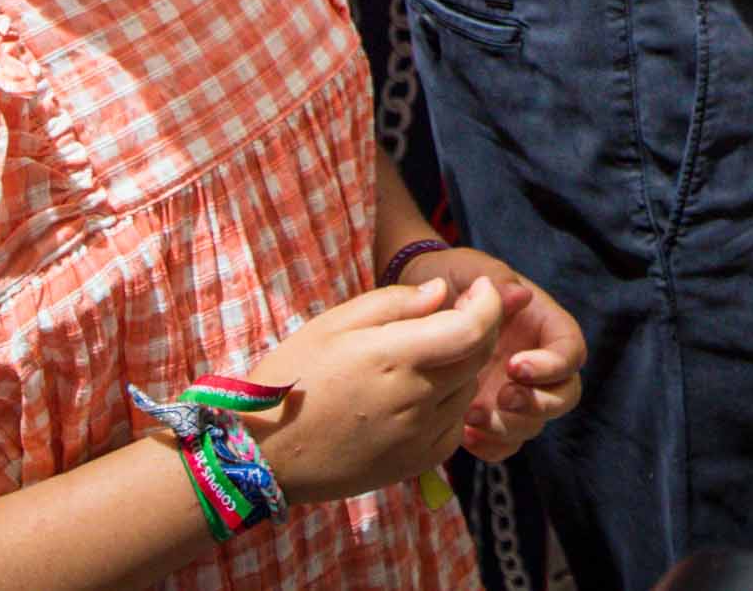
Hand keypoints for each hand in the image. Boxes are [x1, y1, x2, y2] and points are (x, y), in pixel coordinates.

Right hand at [246, 273, 510, 506]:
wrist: (264, 454)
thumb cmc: (292, 377)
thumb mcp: (332, 324)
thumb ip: (393, 303)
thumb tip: (441, 292)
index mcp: (393, 357)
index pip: (473, 329)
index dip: (488, 303)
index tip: (481, 288)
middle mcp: (415, 400)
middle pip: (477, 357)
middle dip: (480, 328)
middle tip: (459, 312)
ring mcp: (418, 437)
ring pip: (468, 389)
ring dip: (463, 365)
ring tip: (427, 354)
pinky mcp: (416, 464)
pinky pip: (455, 425)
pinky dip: (451, 403)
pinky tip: (421, 393)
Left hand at [390, 246, 588, 458]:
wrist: (414, 306)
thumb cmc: (448, 278)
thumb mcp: (470, 268)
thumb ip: (494, 279)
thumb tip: (520, 296)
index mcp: (541, 325)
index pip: (571, 352)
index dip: (553, 365)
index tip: (515, 365)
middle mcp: (535, 363)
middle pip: (564, 396)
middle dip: (538, 403)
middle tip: (502, 397)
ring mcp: (513, 392)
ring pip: (535, 424)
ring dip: (510, 426)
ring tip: (471, 416)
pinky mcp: (490, 415)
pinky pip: (505, 444)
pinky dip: (491, 447)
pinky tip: (465, 434)